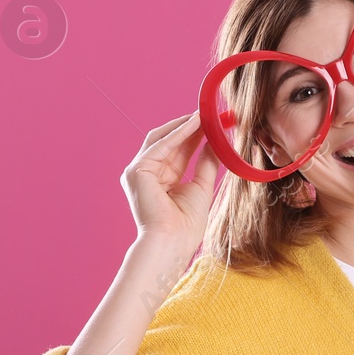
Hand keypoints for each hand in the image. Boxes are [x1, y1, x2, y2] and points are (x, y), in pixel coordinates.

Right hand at [124, 113, 218, 246]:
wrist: (172, 242)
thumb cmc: (186, 224)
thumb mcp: (202, 186)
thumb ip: (207, 163)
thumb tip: (215, 141)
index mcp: (162, 179)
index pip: (179, 150)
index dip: (197, 134)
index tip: (216, 122)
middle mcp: (148, 173)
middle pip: (170, 142)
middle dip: (191, 126)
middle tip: (212, 113)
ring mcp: (139, 171)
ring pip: (163, 139)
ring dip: (185, 125)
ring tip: (206, 114)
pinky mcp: (137, 171)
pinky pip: (160, 146)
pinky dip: (178, 133)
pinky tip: (195, 123)